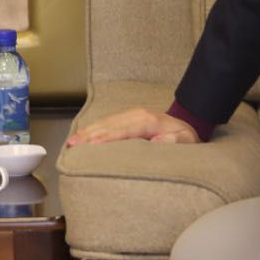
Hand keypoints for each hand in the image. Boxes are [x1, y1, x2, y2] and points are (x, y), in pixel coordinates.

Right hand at [65, 107, 199, 145]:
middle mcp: (138, 114)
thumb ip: (174, 141)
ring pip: (106, 122)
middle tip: (73, 144)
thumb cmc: (186, 138)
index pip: (124, 130)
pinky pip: (108, 121)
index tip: (92, 145)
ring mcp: (131, 114)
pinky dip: (94, 127)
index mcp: (150, 121)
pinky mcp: (128, 117)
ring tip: (72, 141)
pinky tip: (83, 134)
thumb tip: (157, 140)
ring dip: (88, 131)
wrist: (186, 126)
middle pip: (110, 125)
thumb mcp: (187, 141)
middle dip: (90, 134)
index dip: (107, 137)